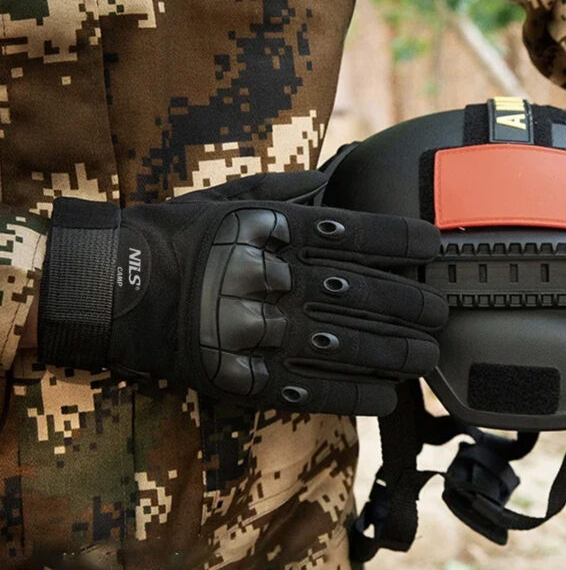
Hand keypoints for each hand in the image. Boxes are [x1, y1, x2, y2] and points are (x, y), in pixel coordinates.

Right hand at [38, 172, 447, 415]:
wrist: (118, 286)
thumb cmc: (180, 236)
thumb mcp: (233, 197)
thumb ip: (290, 189)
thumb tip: (339, 173)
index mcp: (278, 234)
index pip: (358, 236)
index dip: (403, 243)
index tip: (435, 249)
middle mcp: (280, 281)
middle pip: (364, 295)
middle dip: (411, 306)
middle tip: (442, 313)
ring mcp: (265, 333)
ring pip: (349, 345)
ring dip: (396, 353)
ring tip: (427, 358)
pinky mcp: (249, 376)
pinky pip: (313, 390)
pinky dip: (353, 394)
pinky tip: (386, 397)